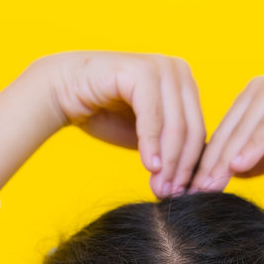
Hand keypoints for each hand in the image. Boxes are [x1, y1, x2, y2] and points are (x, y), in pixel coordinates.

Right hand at [36, 50, 206, 197]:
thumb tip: (196, 182)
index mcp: (185, 84)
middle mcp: (179, 70)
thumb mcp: (147, 137)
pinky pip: (153, 116)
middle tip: (172, 196)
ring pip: (176, 126)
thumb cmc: (105, 114)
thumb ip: (171, 150)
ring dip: (169, 162)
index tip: (185, 196)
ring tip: (160, 188)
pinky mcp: (141, 70)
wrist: (63, 92)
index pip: (199, 132)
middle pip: (192, 130)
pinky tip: (149, 167)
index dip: (193, 168)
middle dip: (182, 168)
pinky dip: (152, 144)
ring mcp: (162, 67)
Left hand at [186, 74, 263, 191]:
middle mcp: (263, 89)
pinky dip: (255, 142)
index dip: (204, 164)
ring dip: (225, 156)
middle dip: (208, 163)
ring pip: (245, 126)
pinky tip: (239, 165)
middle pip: (227, 130)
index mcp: (253, 101)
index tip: (187, 192)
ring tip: (210, 184)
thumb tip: (225, 174)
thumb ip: (255, 160)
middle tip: (191, 192)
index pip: (221, 135)